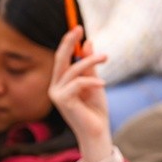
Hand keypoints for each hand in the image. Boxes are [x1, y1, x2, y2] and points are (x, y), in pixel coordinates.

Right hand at [48, 26, 113, 161]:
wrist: (97, 132)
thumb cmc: (96, 111)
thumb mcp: (94, 83)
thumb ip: (89, 65)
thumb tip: (88, 42)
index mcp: (60, 83)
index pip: (62, 58)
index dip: (68, 42)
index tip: (78, 28)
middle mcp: (55, 88)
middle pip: (60, 59)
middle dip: (69, 42)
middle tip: (79, 28)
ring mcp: (56, 95)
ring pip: (73, 69)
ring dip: (91, 61)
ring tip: (106, 57)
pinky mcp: (62, 101)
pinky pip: (78, 83)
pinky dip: (92, 81)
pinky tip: (103, 84)